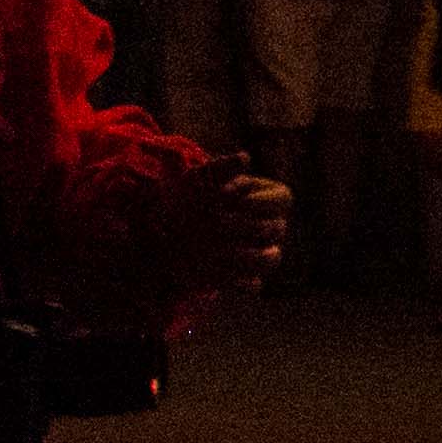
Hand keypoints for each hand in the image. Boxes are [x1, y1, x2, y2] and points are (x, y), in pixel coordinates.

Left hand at [166, 167, 296, 292]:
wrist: (158, 230)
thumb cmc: (186, 197)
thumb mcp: (199, 178)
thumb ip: (222, 168)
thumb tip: (245, 158)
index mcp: (264, 198)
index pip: (283, 199)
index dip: (259, 199)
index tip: (225, 196)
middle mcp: (266, 226)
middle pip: (277, 228)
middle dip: (246, 225)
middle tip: (215, 221)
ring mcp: (254, 252)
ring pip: (271, 258)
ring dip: (246, 254)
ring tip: (216, 249)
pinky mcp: (239, 277)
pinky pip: (252, 284)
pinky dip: (238, 281)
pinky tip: (213, 270)